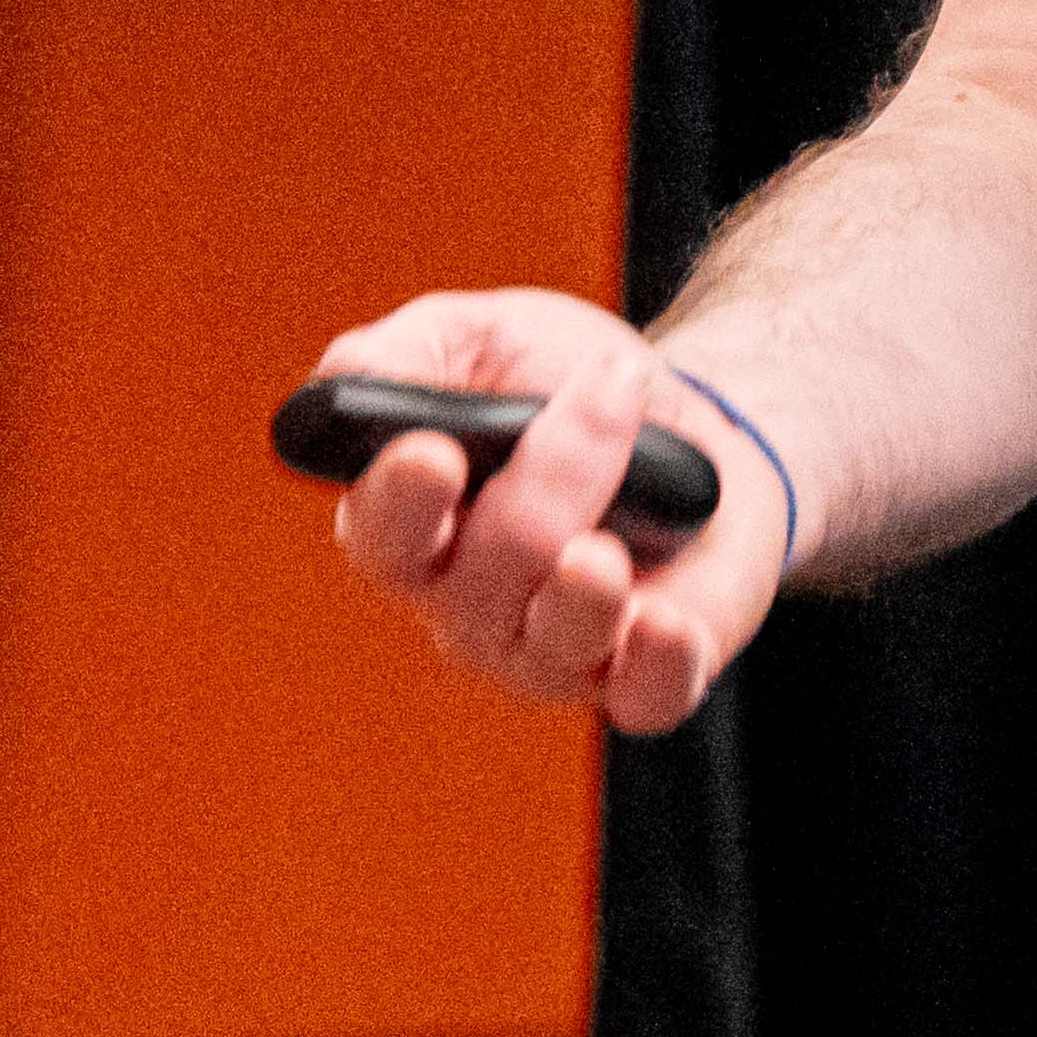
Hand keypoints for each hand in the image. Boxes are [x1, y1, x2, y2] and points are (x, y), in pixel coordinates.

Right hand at [316, 287, 785, 737]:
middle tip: (614, 384)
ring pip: (558, 635)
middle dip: (558, 466)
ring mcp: (555, 654)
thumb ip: (399, 357)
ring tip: (619, 528)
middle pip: (487, 574)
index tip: (435, 453)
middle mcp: (470, 608)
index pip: (380, 539)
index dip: (401, 501)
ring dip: (595, 569)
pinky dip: (656, 663)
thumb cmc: (563, 380)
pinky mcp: (646, 676)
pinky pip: (645, 698)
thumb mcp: (479, 338)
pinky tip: (662, 620)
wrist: (697, 412)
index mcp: (411, 528)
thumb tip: (339, 386)